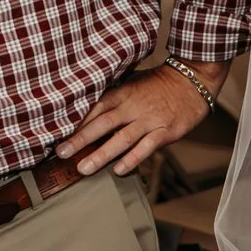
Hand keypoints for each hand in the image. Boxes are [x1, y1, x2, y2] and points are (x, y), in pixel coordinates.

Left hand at [58, 63, 216, 176]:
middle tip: (61, 154)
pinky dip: (133, 158)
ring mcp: (150, 120)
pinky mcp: (166, 131)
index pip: (94, 108)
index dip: (75, 122)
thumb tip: (83, 111)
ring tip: (83, 169)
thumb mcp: (132, 83)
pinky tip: (119, 170)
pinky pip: (147, 147)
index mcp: (122, 93)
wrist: (193, 80)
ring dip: (102, 154)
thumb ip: (112, 97)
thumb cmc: (159, 84)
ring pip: (122, 138)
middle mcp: (133, 107)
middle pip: (103, 123)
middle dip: (80, 139)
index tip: (56, 136)